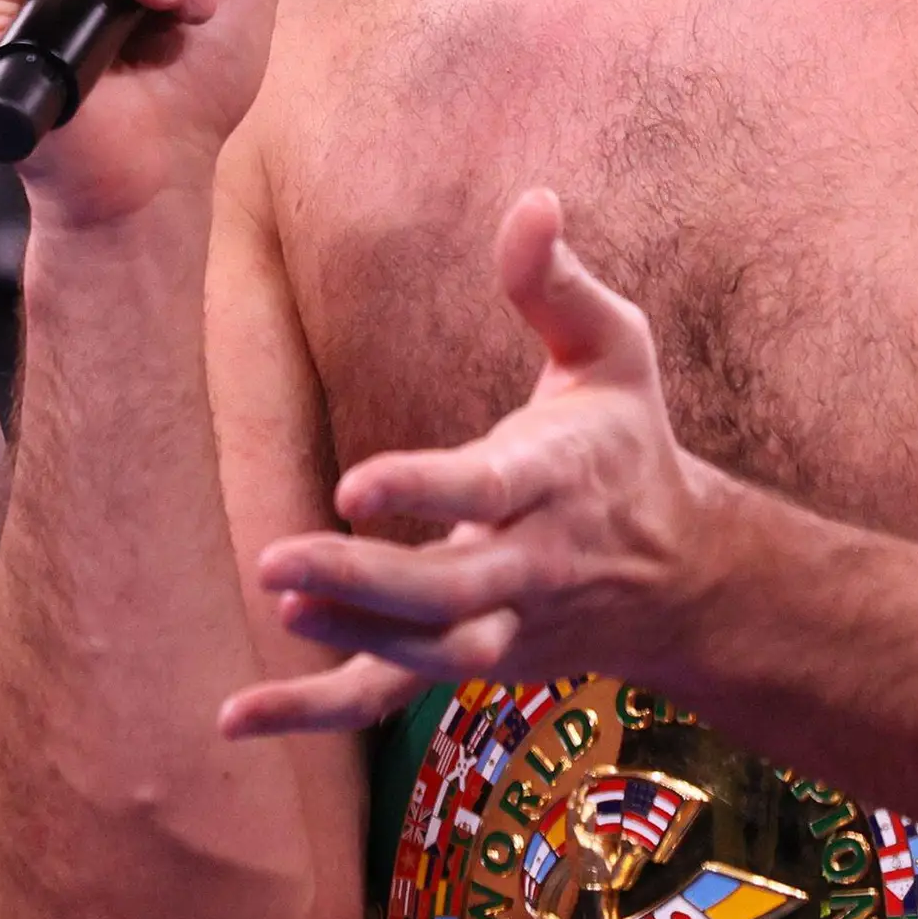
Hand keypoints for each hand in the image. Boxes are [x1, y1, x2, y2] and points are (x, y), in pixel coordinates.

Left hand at [223, 190, 739, 737]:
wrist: (682, 578)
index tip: (353, 481)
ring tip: (277, 604)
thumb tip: (533, 200)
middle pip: (450, 591)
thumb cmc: (627, 443)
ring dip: (350, 637)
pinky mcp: (470, 660)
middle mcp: (533, 566)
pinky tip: (235, 718)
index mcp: (561, 480)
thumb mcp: (615, 350)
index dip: (425, 488)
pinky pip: (389, 696)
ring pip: (428, 653)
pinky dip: (314, 712)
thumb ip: (558, 284)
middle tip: (276, 561)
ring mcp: (503, 627)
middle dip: (366, 582)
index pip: (489, 492)